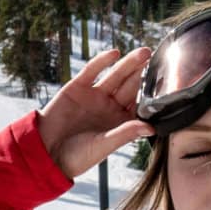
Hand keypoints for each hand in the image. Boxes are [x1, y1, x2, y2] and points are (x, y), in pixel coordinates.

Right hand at [37, 45, 154, 179]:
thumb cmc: (76, 156)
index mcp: (119, 121)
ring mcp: (94, 95)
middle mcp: (109, 106)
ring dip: (128, 64)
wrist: (44, 151)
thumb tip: (151, 128)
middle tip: (153, 57)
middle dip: (140, 72)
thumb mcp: (103, 145)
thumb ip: (126, 133)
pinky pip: (92, 71)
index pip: (138, 103)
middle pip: (129, 85)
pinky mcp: (77, 87)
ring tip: (142, 53)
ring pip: (115, 76)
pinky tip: (115, 54)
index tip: (165, 81)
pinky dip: (103, 61)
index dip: (150, 92)